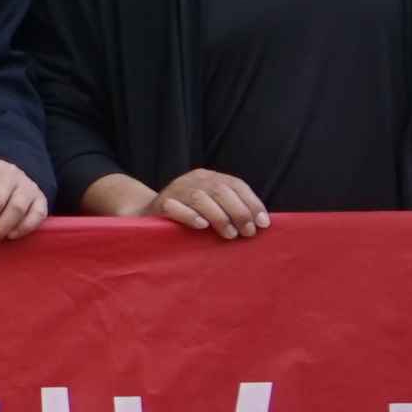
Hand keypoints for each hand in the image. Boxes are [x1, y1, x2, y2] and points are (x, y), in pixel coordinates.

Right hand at [149, 168, 266, 240]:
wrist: (147, 215)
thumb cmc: (188, 216)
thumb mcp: (212, 206)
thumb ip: (231, 209)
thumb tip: (262, 223)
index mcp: (209, 177)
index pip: (235, 184)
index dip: (252, 203)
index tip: (264, 223)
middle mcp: (194, 179)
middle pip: (220, 190)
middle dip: (239, 212)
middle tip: (248, 233)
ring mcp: (176, 190)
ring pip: (200, 198)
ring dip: (219, 217)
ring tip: (230, 235)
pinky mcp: (160, 204)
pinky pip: (175, 207)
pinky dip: (190, 216)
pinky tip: (202, 226)